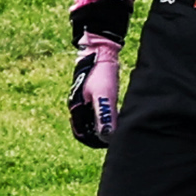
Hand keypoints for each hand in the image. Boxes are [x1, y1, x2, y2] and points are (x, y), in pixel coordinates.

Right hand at [68, 31, 120, 148]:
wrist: (100, 51)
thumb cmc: (100, 72)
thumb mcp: (104, 95)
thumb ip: (104, 115)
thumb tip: (106, 137)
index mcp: (76, 108)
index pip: (82, 134)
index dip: (95, 141)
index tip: (110, 145)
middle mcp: (78, 106)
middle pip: (88, 128)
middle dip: (100, 135)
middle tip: (117, 139)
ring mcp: (84, 100)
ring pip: (93, 119)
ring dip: (104, 126)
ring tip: (120, 129)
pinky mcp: (93, 93)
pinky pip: (98, 110)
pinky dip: (107, 116)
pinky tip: (119, 116)